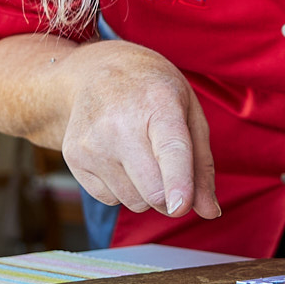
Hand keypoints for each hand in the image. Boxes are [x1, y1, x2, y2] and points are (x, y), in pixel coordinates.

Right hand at [59, 42, 220, 220]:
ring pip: (134, 201)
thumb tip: (210, 212)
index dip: (178, 181)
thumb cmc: (153, 93)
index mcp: (159, 103)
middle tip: (171, 174)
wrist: (97, 71)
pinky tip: (119, 158)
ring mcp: (92, 142)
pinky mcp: (74, 157)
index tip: (180, 206)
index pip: (170, 149)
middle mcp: (119, 123)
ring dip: (146, 192)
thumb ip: (202, 165)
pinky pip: (110, 200)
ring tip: (140, 155)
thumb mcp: (189, 114)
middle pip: (153, 190)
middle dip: (171, 197)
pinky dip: (122, 189)